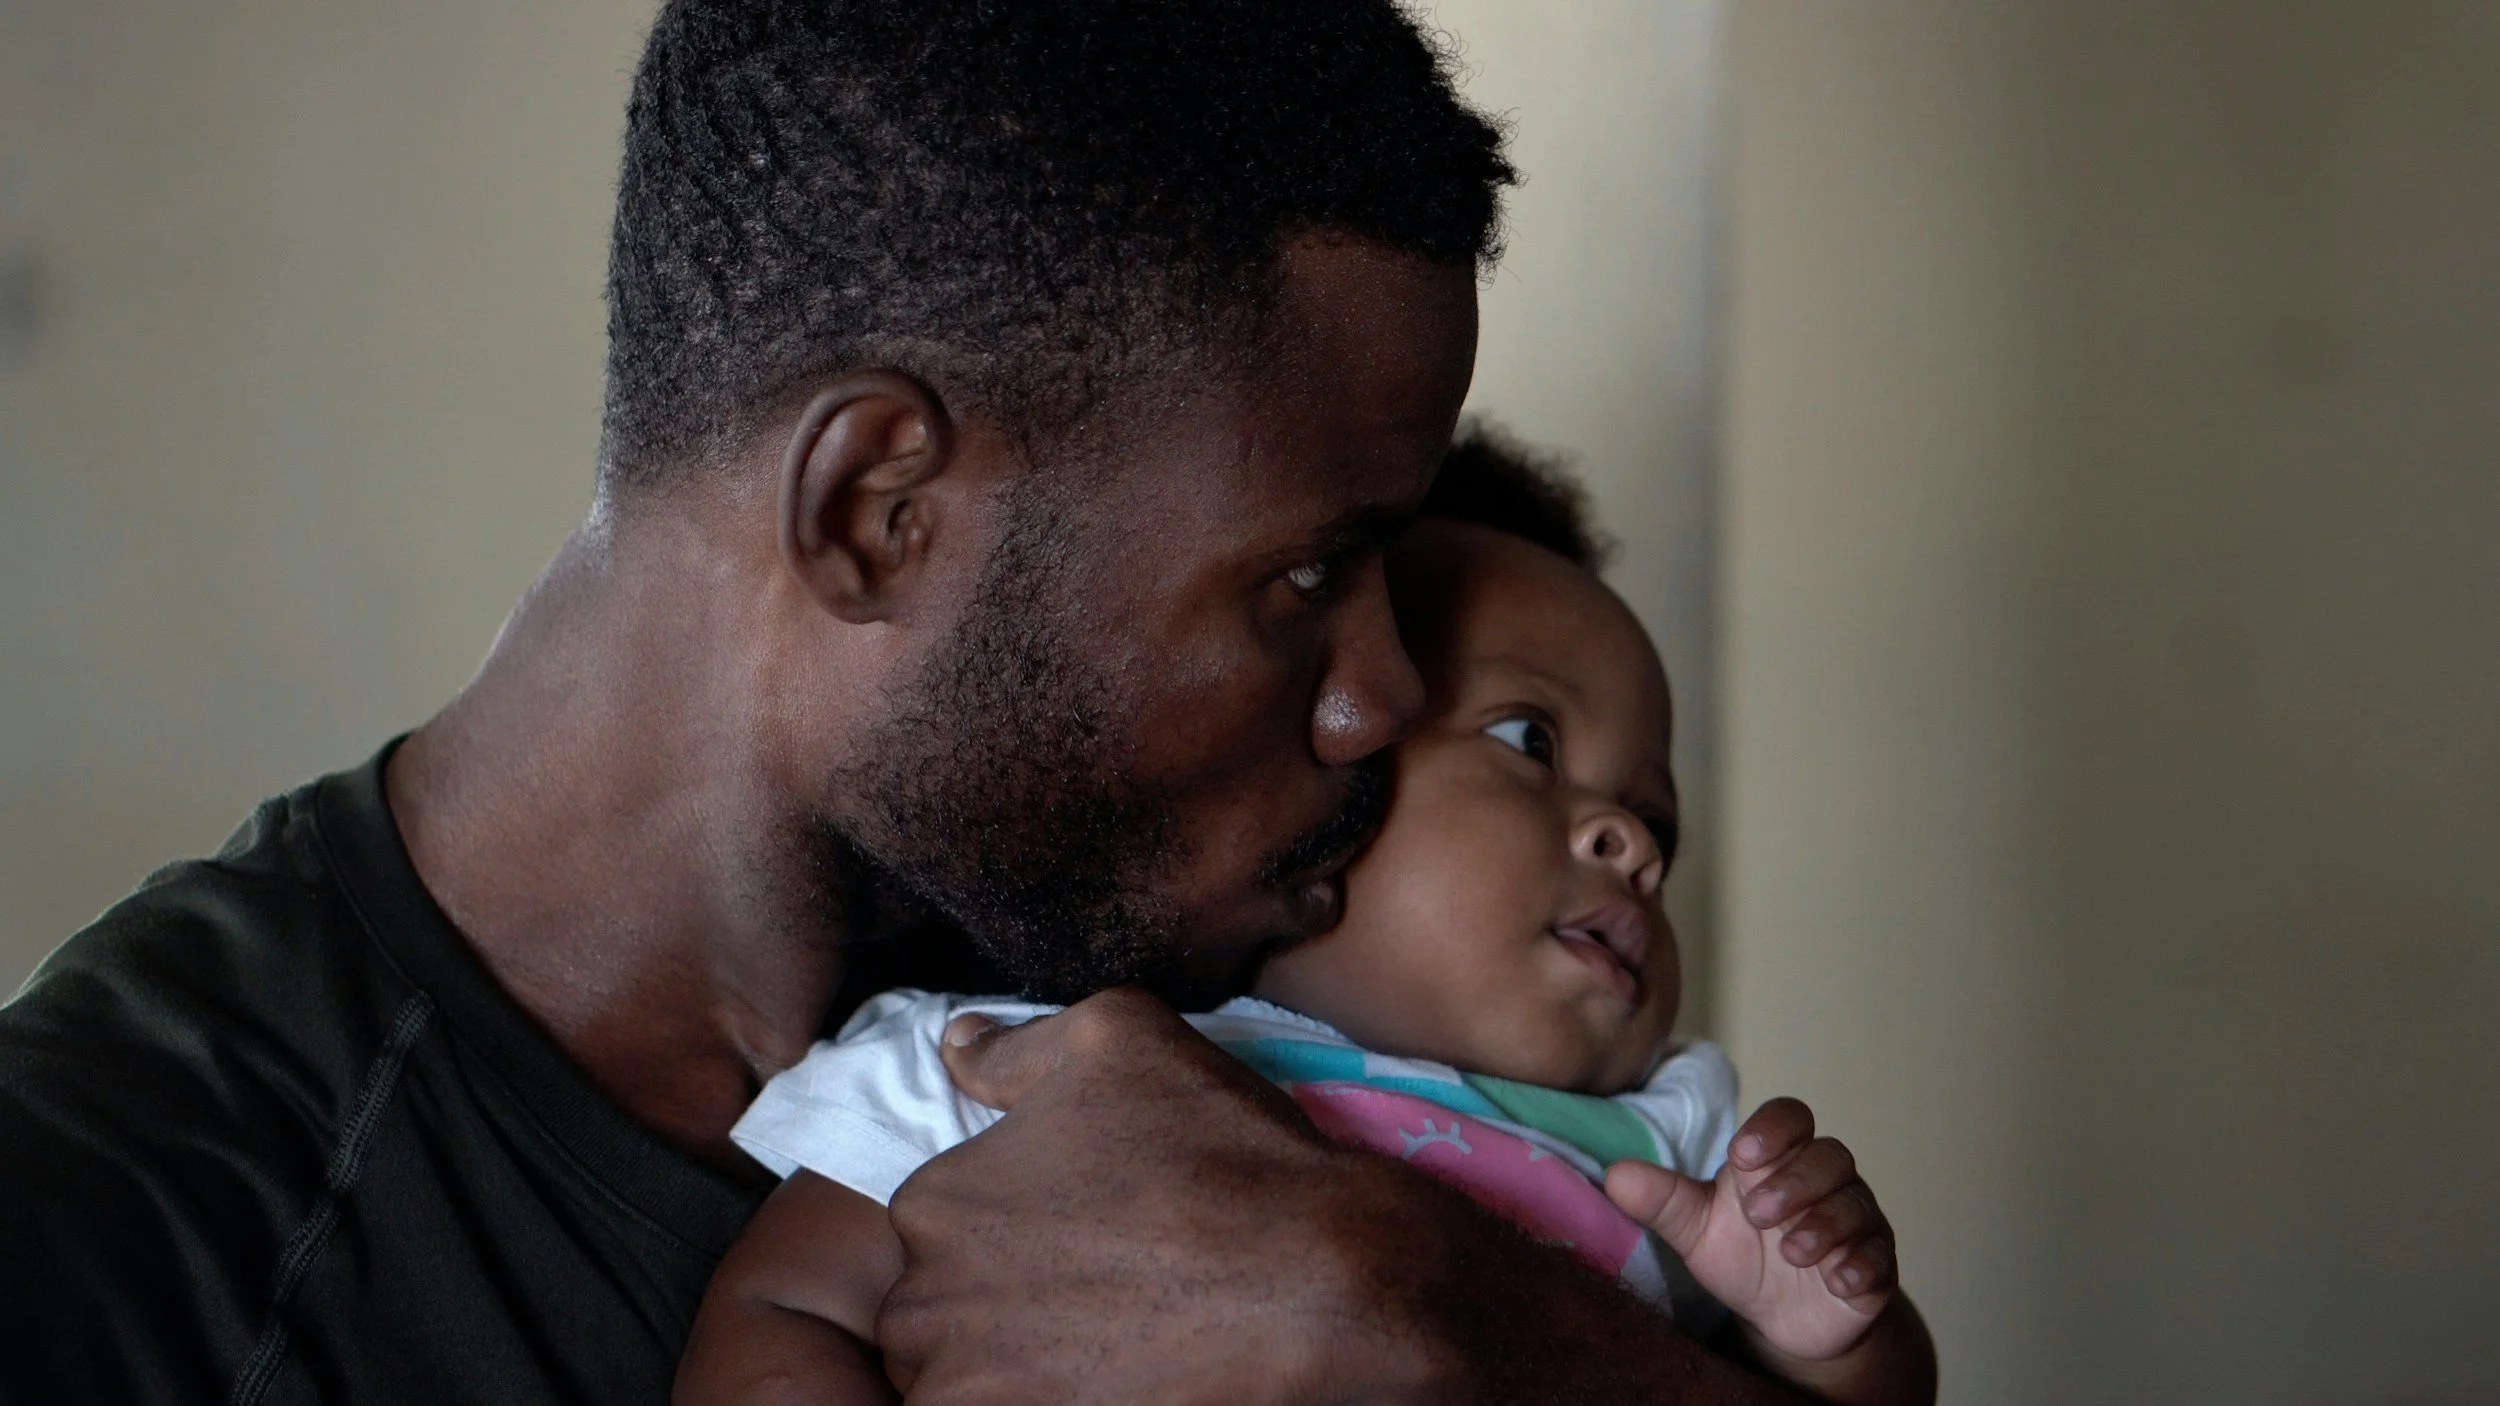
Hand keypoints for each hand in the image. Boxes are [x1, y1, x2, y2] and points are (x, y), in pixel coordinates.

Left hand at [873, 988, 1444, 1403]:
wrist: (1318, 1280)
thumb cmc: (1218, 1148)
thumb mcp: (1117, 1037)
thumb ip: (1014, 1045)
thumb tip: (956, 1042)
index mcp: (932, 1204)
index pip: (937, 1226)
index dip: (1013, 1227)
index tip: (1081, 1229)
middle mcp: (925, 1308)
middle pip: (942, 1311)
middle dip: (1003, 1301)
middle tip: (1100, 1284)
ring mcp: (973, 1392)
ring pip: (970, 1378)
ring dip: (1023, 1362)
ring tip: (1113, 1335)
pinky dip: (1060, 1396)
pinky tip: (1122, 1375)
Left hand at [1607, 1098, 1897, 1366]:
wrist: (1784, 1321)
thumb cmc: (1744, 1257)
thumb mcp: (1698, 1231)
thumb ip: (1664, 1201)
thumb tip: (1615, 1175)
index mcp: (1779, 1161)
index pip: (1790, 1119)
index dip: (1774, 1129)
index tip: (1743, 1153)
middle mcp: (1825, 1183)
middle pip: (1830, 1156)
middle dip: (1796, 1181)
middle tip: (1759, 1214)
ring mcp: (1856, 1222)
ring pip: (1857, 1204)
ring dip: (1826, 1224)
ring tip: (1793, 1253)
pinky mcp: (1875, 1266)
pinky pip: (1881, 1257)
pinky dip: (1862, 1265)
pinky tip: (1839, 1279)